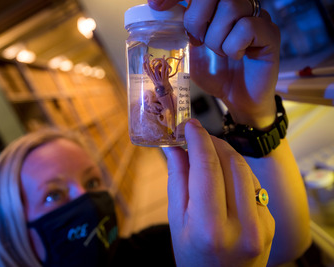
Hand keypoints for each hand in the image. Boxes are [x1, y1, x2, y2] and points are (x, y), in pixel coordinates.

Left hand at [148, 0, 280, 129]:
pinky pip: (247, 26)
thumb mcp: (190, 50)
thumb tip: (160, 12)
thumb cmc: (217, 73)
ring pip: (231, 8)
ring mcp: (257, 16)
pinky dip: (234, 46)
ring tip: (220, 52)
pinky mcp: (270, 33)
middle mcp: (241, 5)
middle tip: (197, 41)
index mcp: (219, 6)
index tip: (157, 5)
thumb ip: (181, 29)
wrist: (237, 98)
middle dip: (197, 19)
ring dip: (216, 37)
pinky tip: (236, 56)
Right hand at [163, 119, 274, 266]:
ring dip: (225, 154)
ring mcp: (261, 224)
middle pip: (231, 163)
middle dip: (213, 142)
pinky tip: (223, 176)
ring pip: (245, 169)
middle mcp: (241, 225)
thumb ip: (177, 180)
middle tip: (196, 137)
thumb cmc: (193, 257)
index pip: (207, 168)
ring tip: (207, 153)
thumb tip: (174, 147)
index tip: (189, 126)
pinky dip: (236, 172)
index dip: (198, 140)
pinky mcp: (270, 222)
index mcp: (209, 227)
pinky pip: (253, 184)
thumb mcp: (176, 222)